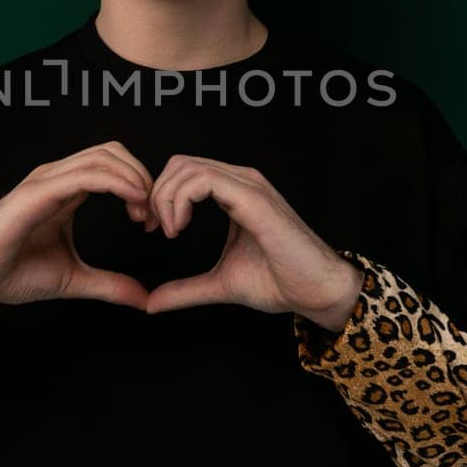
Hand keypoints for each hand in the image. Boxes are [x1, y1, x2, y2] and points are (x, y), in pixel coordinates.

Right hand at [0, 141, 159, 311]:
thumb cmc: (11, 274)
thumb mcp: (74, 279)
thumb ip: (109, 284)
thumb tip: (143, 299)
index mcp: (65, 190)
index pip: (112, 165)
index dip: (139, 185)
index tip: (149, 220)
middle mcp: (56, 178)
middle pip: (112, 152)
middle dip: (142, 177)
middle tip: (151, 215)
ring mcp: (45, 182)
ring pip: (102, 157)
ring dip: (134, 179)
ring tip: (143, 211)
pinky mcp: (36, 194)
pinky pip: (85, 176)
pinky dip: (117, 184)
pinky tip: (131, 204)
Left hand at [143, 155, 361, 326]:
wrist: (315, 291)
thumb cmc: (279, 282)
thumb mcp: (219, 284)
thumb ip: (185, 289)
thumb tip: (152, 303)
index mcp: (234, 192)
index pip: (184, 172)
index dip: (160, 195)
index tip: (152, 229)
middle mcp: (241, 181)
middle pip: (180, 164)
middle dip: (157, 193)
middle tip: (153, 228)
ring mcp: (249, 186)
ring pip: (188, 168)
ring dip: (166, 198)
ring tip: (169, 230)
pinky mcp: (254, 198)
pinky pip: (205, 181)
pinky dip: (181, 201)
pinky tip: (179, 228)